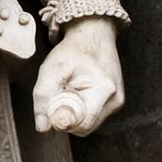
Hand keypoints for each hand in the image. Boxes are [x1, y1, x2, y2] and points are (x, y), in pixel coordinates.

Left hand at [33, 16, 125, 136]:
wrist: (93, 34)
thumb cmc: (73, 50)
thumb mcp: (51, 68)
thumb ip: (43, 98)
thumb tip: (43, 127)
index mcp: (105, 90)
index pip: (82, 124)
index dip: (63, 120)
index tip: (52, 106)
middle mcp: (116, 99)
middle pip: (85, 126)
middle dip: (68, 116)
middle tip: (59, 94)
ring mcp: (118, 101)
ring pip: (89, 123)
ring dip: (75, 112)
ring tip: (70, 89)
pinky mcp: (115, 101)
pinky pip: (93, 115)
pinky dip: (82, 108)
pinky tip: (79, 90)